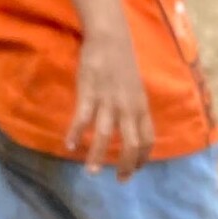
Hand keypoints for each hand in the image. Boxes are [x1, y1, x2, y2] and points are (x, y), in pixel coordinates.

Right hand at [64, 32, 154, 175]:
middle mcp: (128, 108)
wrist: (111, 39)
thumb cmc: (122, 64)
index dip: (143, 158)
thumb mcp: (136, 89)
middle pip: (131, 145)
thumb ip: (134, 109)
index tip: (136, 170)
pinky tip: (69, 145)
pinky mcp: (90, 93)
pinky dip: (76, 134)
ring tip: (92, 173)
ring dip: (98, 157)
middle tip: (119, 180)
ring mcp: (109, 102)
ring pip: (106, 137)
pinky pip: (83, 119)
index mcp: (142, 108)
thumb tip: (132, 127)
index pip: (147, 140)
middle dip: (126, 166)